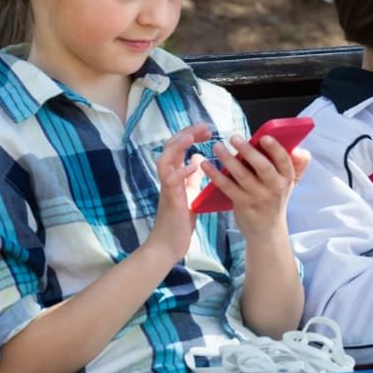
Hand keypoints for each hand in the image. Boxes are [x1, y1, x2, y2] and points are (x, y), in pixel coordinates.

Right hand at [145, 124, 209, 264]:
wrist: (168, 246)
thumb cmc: (179, 221)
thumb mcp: (189, 194)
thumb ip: (192, 177)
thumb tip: (198, 159)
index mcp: (175, 176)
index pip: (179, 147)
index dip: (191, 135)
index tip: (207, 129)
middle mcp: (168, 179)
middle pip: (170, 147)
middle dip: (186, 133)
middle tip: (204, 126)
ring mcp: (167, 189)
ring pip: (165, 160)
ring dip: (177, 146)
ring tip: (191, 136)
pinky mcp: (170, 200)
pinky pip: (171, 181)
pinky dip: (182, 171)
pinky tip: (193, 165)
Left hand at [200, 132, 310, 239]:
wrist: (267, 230)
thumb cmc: (275, 199)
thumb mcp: (289, 183)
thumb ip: (296, 164)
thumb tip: (298, 148)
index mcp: (287, 178)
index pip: (284, 161)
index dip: (275, 148)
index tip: (264, 137)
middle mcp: (275, 187)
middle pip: (263, 167)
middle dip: (248, 151)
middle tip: (234, 137)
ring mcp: (258, 197)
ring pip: (242, 175)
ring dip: (228, 159)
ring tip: (217, 146)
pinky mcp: (242, 204)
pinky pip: (227, 187)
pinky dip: (216, 175)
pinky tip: (206, 165)